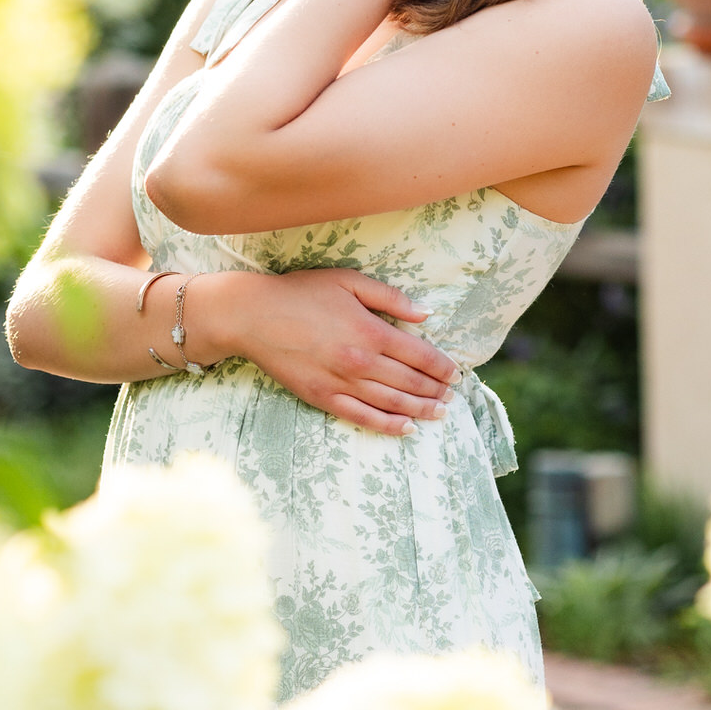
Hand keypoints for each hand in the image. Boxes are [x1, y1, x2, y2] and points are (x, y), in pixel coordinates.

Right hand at [192, 266, 458, 435]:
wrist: (254, 316)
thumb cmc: (302, 293)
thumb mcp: (349, 281)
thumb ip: (390, 298)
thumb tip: (425, 314)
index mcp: (371, 331)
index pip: (420, 355)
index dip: (442, 366)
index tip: (456, 373)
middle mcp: (361, 362)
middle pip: (410, 382)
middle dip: (436, 391)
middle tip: (453, 396)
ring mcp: (342, 383)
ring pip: (392, 402)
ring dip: (420, 410)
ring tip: (439, 413)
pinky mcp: (323, 398)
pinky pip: (362, 417)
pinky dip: (387, 425)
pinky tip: (406, 429)